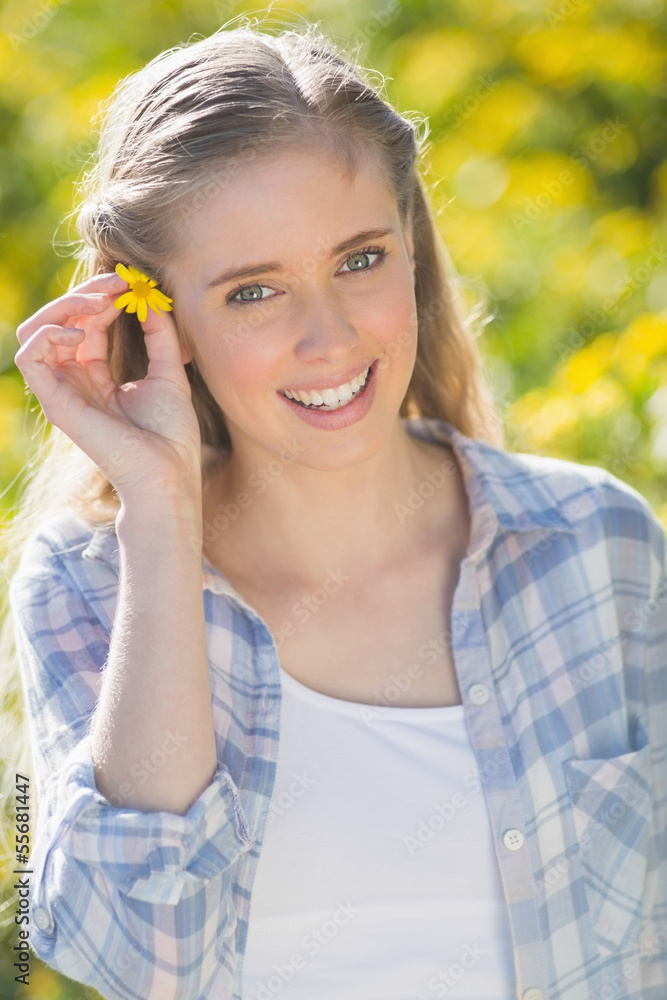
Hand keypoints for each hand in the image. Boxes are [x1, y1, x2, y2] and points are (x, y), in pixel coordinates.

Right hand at [15, 270, 202, 504]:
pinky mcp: (54, 402)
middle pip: (58, 320)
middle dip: (84, 292)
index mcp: (97, 375)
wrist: (168, 472)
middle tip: (117, 283)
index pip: (86, 322)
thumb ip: (159, 333)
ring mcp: (62, 391)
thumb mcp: (169, 371)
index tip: (131, 283)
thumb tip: (149, 297)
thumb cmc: (171, 434)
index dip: (103, 296)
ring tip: (99, 303)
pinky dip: (50, 333)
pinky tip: (82, 334)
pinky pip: (29, 355)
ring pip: (36, 330)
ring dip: (64, 305)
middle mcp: (75, 380)